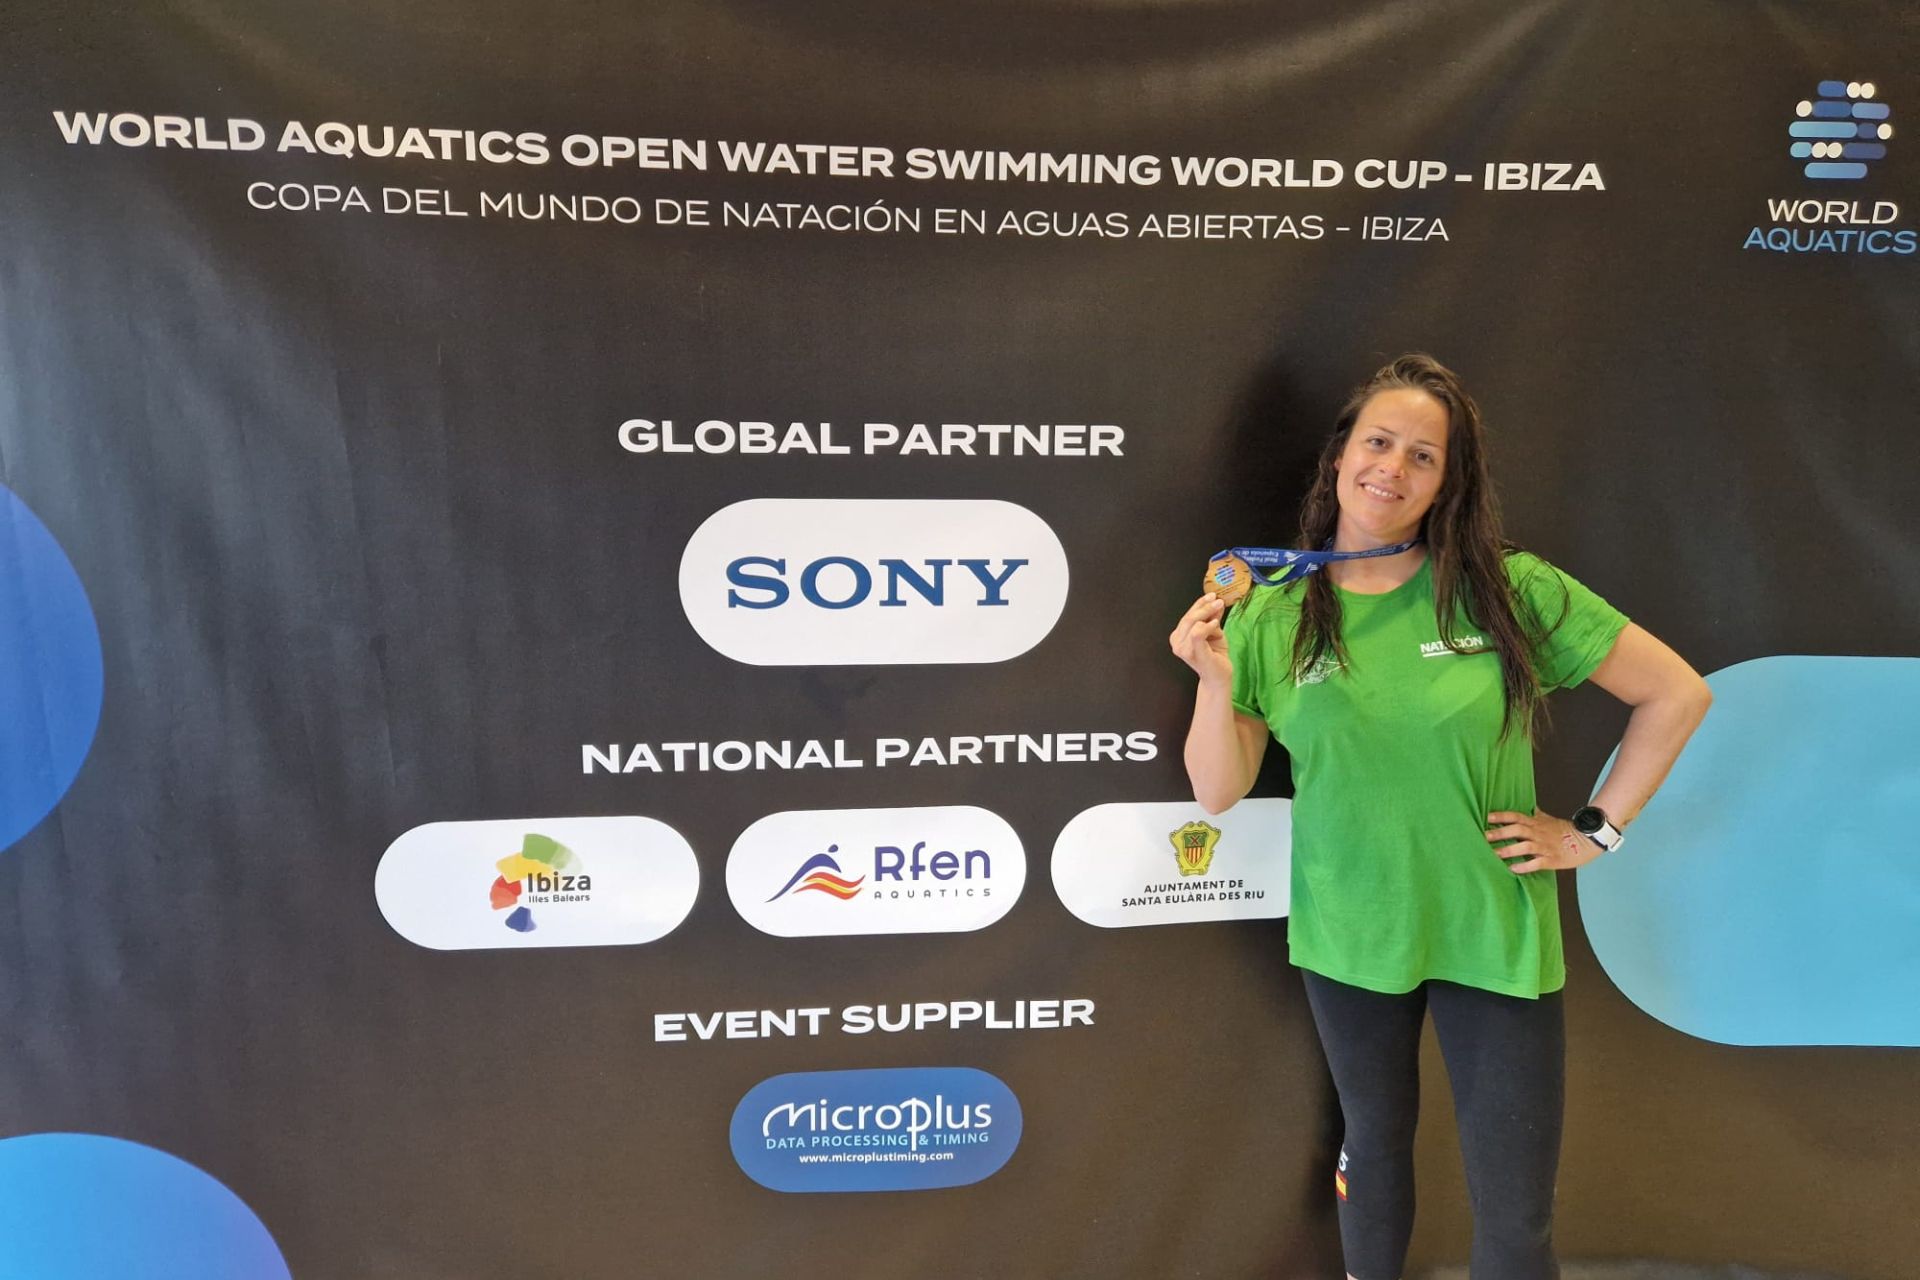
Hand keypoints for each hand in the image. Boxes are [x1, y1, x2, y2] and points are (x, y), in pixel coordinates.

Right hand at [1168, 594, 1233, 689]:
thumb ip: (1212, 617)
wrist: (1218, 677)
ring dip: (1207, 613)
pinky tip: (1215, 624)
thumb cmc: (1215, 655)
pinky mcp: (1193, 653)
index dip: (1199, 604)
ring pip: (1192, 622)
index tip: (1212, 595)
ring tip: (1219, 611)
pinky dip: (1207, 626)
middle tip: (1218, 601)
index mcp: (1178, 636)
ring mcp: (1183, 649)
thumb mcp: (1214, 631)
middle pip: (1188, 617)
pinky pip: (1197, 633)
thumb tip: (1216, 601)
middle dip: (1204, 606)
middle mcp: (1176, 642)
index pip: (1187, 615)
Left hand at [1485, 809, 1605, 874]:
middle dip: (1501, 833)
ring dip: (1509, 850)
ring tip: (1494, 854)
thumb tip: (1526, 805)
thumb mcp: (1547, 819)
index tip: (1486, 817)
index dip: (1502, 816)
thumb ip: (1534, 814)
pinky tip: (1513, 869)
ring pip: (1525, 847)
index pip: (1516, 816)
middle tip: (1484, 836)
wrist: (1587, 840)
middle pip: (1518, 830)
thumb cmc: (1564, 830)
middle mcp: (1538, 833)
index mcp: (1536, 823)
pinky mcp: (1552, 859)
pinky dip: (1525, 866)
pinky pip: (1537, 863)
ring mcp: (1545, 846)